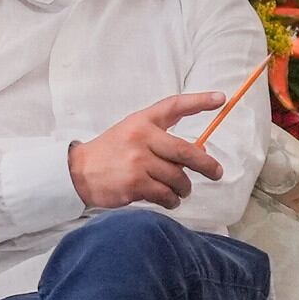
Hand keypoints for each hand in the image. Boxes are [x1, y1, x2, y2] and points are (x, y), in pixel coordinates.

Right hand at [67, 93, 227, 210]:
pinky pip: (165, 195)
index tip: (220, 98)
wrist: (78, 172)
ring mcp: (138, 162)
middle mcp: (141, 138)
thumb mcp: (131, 133)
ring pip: (178, 178)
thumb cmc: (110, 153)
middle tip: (216, 172)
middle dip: (207, 165)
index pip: (174, 106)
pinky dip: (172, 200)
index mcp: (142, 122)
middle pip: (186, 152)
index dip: (199, 101)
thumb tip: (199, 151)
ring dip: (183, 188)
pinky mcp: (135, 184)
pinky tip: (169, 200)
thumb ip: (161, 139)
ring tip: (180, 190)